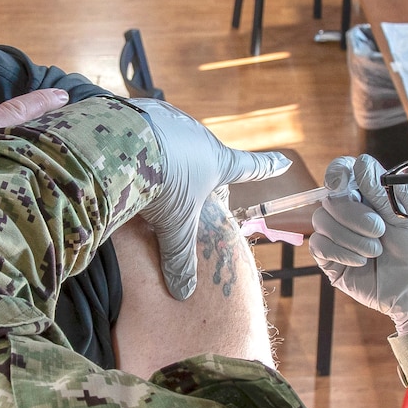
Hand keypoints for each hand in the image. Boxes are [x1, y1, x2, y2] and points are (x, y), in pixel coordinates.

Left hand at [132, 99, 289, 300]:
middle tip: (185, 196)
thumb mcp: (173, 226)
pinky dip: (142, 146)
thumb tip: (184, 295)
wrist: (123, 143)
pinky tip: (126, 161)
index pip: (249, 168)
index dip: (267, 168)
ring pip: (175, 145)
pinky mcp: (143, 111)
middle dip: (199, 177)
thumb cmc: (160, 185)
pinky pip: (147, 132)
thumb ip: (179, 258)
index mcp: (216, 161)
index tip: (285, 162)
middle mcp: (198, 136)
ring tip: (148, 179)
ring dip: (167, 161)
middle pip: (205, 160)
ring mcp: (172, 119)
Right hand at [309, 154, 407, 332]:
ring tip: (375, 251)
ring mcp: (335, 232)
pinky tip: (361, 262)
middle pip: (330, 198)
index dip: (337, 172)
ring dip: (352, 238)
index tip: (342, 183)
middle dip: (355, 216)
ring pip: (321, 221)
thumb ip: (384, 190)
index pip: (342, 170)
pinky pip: (319, 245)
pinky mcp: (327, 256)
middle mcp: (347, 209)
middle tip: (379, 231)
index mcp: (366, 192)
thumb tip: (360, 164)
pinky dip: (342, 253)